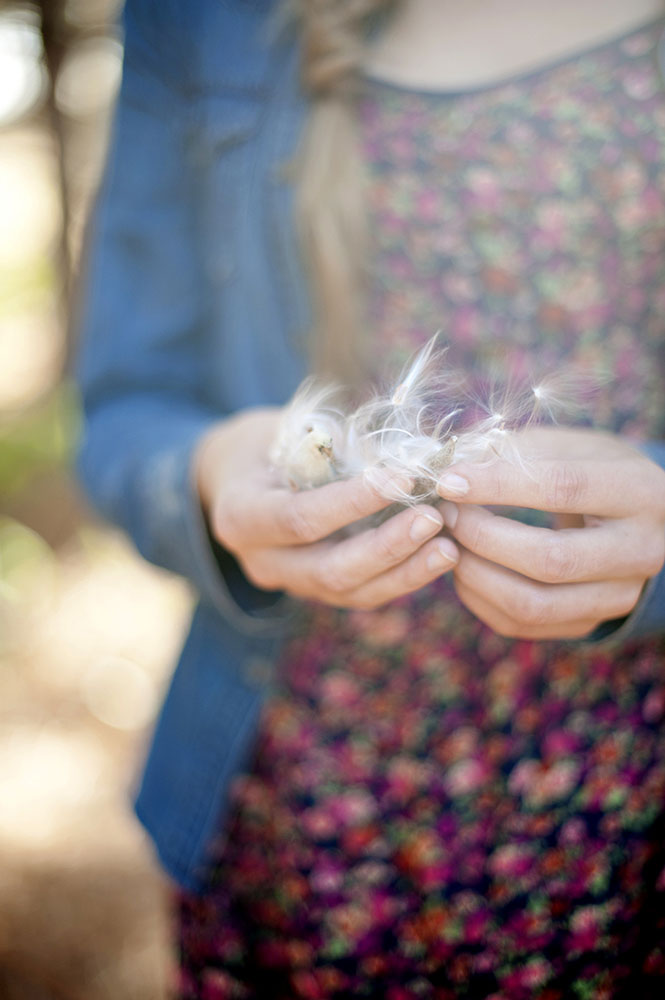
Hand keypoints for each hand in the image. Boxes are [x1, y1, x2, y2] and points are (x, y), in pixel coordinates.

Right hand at [194, 408, 457, 608]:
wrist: (240, 478)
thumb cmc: (268, 442)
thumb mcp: (284, 429)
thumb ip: (329, 441)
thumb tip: (400, 449)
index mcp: (240, 516)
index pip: (300, 519)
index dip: (352, 503)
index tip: (401, 478)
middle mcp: (262, 562)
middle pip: (329, 570)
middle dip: (386, 547)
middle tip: (434, 519)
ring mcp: (291, 583)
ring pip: (351, 592)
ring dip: (405, 571)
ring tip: (449, 546)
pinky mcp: (319, 591)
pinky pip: (364, 594)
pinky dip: (404, 577)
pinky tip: (440, 556)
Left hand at [436, 427, 664, 639]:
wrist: (639, 519)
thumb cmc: (593, 470)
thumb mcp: (569, 446)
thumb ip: (517, 451)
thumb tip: (451, 465)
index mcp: (639, 492)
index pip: (562, 489)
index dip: (498, 485)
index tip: (448, 481)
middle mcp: (640, 551)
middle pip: (549, 559)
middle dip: (482, 536)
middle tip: (445, 514)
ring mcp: (619, 596)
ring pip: (533, 603)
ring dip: (475, 574)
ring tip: (448, 543)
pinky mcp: (591, 623)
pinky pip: (523, 624)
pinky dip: (479, 599)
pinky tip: (463, 568)